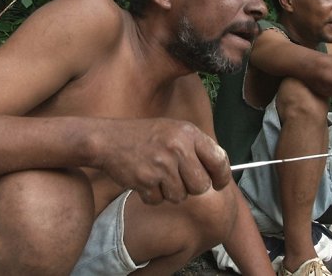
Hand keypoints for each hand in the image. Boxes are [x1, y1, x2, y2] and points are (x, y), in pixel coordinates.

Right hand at [93, 118, 230, 204]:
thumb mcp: (176, 130)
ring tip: (158, 175)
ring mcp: (161, 165)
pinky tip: (145, 179)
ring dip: (170, 191)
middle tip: (178, 177)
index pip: (219, 161)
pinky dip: (152, 195)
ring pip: (180, 196)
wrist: (109, 140)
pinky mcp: (146, 180)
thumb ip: (197, 148)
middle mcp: (178, 148)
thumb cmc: (146, 137)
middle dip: (192, 187)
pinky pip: (159, 200)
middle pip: (201, 186)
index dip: (222, 177)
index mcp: (189, 134)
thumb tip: (220, 171)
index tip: (219, 183)